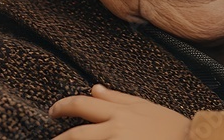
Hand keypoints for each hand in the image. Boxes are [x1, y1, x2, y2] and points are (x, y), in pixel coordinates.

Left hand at [50, 84, 191, 139]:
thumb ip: (117, 98)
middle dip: (59, 139)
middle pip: (76, 135)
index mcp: (119, 113)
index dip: (63, 106)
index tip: (53, 111)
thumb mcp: (144, 107)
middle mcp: (115, 130)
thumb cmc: (170, 127)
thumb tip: (94, 88)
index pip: (83, 105)